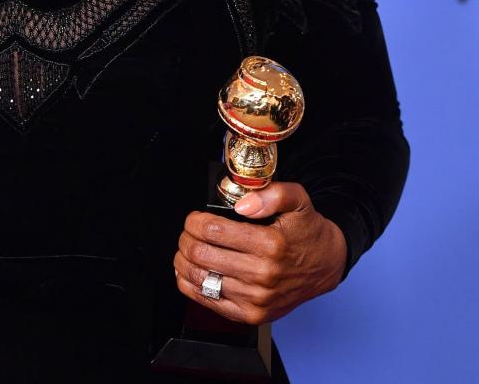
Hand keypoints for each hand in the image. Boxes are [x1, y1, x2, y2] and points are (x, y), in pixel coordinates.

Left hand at [172, 180, 347, 324]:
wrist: (326, 264)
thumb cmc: (306, 231)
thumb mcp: (297, 200)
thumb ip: (271, 194)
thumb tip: (242, 204)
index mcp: (270, 244)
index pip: (212, 231)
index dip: (194, 221)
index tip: (194, 218)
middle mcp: (263, 275)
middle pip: (201, 254)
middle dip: (186, 239)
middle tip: (189, 232)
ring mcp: (257, 299)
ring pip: (200, 278)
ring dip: (184, 260)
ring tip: (186, 250)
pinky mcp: (252, 315)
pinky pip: (209, 301)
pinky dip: (191, 285)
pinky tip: (190, 271)